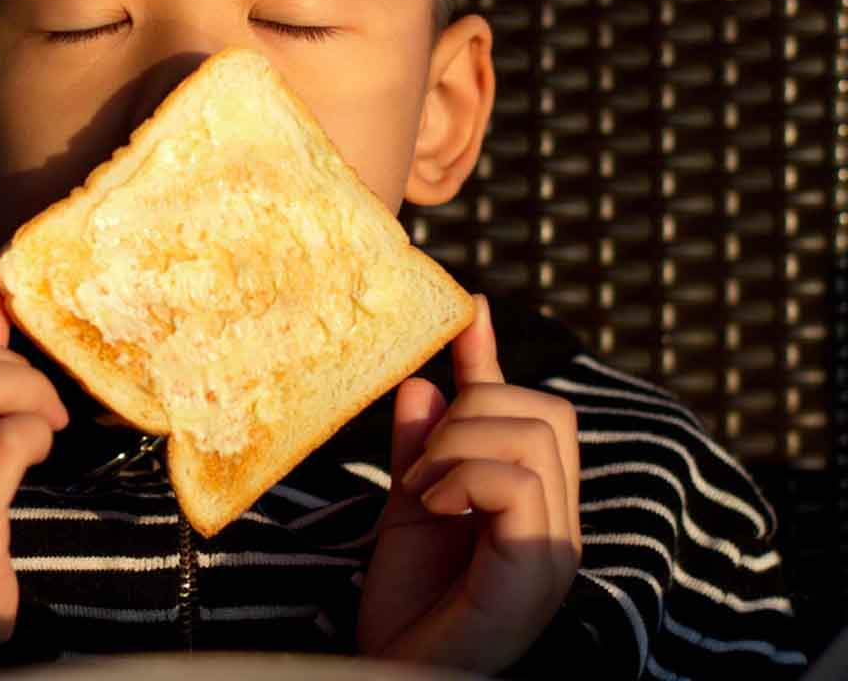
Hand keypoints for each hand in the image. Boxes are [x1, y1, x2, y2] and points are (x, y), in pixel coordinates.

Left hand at [356, 295, 580, 672]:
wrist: (395, 671)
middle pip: (545, 410)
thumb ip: (420, 447)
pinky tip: (432, 508)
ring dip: (457, 449)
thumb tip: (424, 379)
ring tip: (422, 494)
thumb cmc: (407, 606)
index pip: (534, 412)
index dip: (493, 359)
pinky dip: (463, 478)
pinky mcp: (537, 568)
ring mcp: (555, 546)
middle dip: (470, 414)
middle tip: (421, 470)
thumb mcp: (407, 506)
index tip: (469, 308)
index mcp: (535, 503)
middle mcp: (558, 522)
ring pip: (532, 438)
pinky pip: (518, 483)